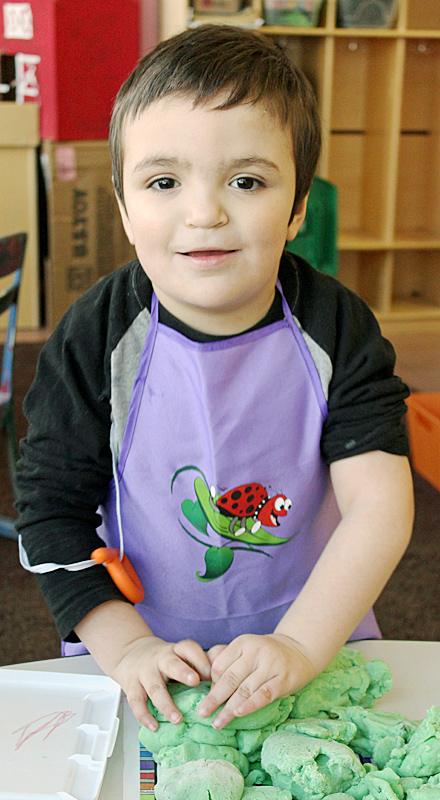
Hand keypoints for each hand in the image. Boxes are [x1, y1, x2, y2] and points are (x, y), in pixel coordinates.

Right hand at [112, 635, 211, 729]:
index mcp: (175, 651)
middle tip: (195, 681)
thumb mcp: (179, 656)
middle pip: (171, 663)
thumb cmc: (162, 659)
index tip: (212, 673)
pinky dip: (144, 715)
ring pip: (154, 686)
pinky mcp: (131, 685)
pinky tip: (154, 726)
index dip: (201, 659)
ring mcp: (144, 672)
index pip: (188, 648)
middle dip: (183, 672)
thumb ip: (197, 666)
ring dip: (166, 704)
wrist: (130, 652)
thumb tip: (221, 684)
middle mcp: (160, 659)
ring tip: (177, 719)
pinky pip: (136, 701)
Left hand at [196, 633, 317, 728]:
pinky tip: (238, 714)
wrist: (298, 650)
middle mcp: (255, 652)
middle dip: (214, 698)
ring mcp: (270, 665)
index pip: (220, 665)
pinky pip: (264, 694)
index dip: (212, 683)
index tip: (208, 696)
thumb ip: (224, 657)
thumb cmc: (263, 654)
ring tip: (217, 723)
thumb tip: (202, 674)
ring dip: (229, 709)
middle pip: (230, 678)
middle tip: (202, 713)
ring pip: (245, 690)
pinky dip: (250, 705)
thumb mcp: (244, 648)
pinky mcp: (283, 679)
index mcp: (242, 643)